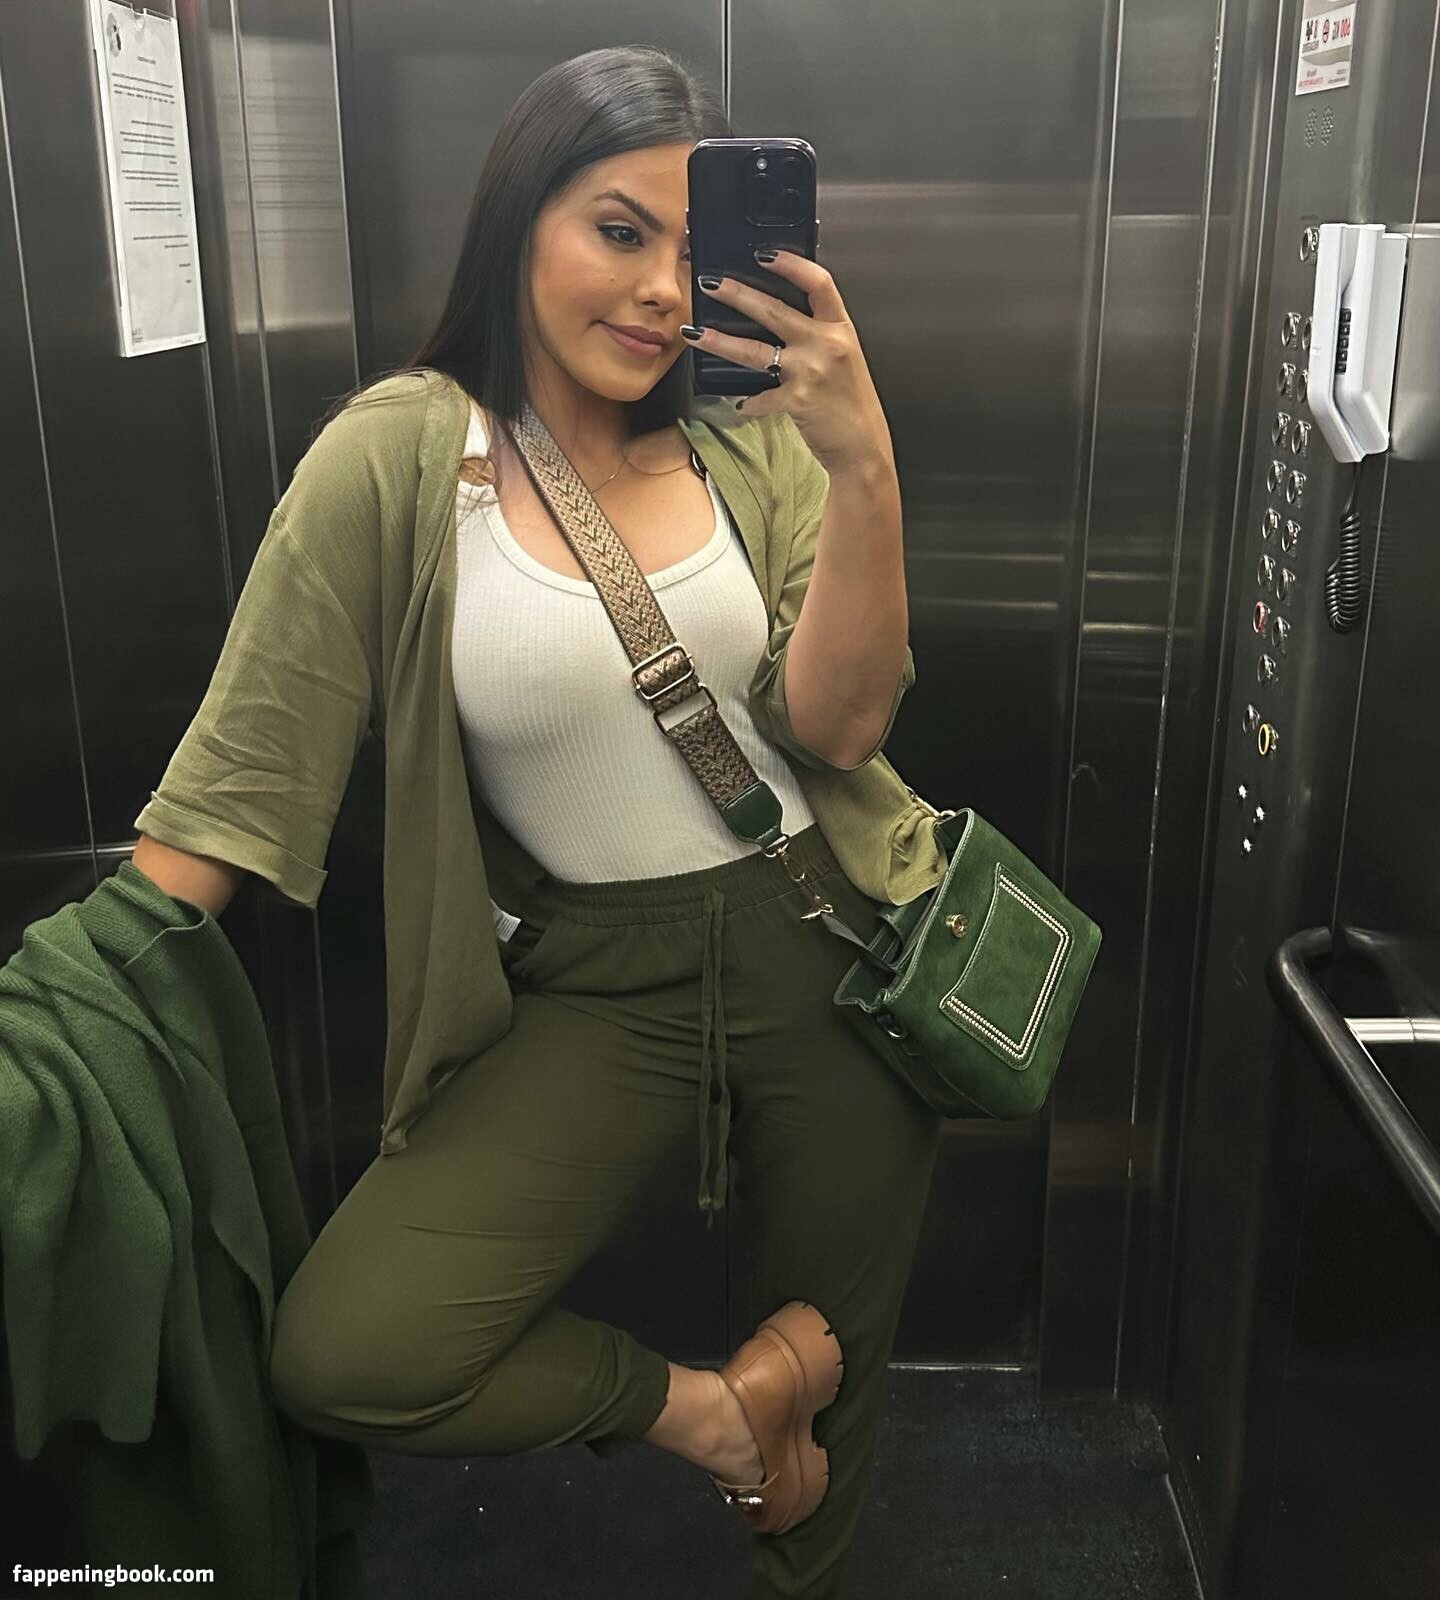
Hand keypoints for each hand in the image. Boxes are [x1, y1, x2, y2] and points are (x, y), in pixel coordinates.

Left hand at [690, 251, 894, 474]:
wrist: (863, 447)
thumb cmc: (851, 404)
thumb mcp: (844, 358)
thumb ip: (818, 336)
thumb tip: (779, 320)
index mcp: (840, 328)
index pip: (818, 282)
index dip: (790, 264)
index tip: (763, 253)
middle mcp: (826, 344)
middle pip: (774, 309)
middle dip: (737, 293)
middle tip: (710, 283)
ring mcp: (811, 371)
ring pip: (755, 349)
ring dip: (720, 340)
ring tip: (695, 333)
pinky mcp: (796, 400)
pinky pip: (760, 397)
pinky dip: (749, 402)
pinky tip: (742, 403)